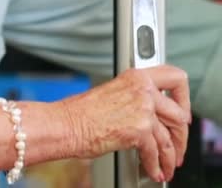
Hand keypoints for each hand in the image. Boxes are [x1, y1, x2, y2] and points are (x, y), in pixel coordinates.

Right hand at [62, 65, 190, 181]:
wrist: (64, 124)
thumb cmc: (78, 112)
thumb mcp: (111, 95)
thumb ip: (135, 99)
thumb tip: (149, 115)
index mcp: (135, 77)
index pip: (175, 77)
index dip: (184, 97)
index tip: (181, 111)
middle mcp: (143, 90)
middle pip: (178, 114)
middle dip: (180, 136)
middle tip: (177, 146)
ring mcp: (143, 109)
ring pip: (169, 137)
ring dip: (169, 156)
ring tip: (166, 165)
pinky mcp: (139, 130)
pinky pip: (155, 152)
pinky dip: (155, 164)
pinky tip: (152, 170)